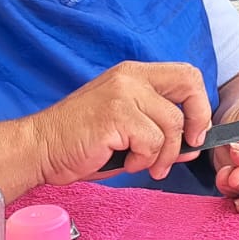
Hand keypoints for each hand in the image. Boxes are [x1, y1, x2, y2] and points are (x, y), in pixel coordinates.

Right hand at [26, 61, 214, 185]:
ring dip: (163, 155)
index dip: (199, 104)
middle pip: (189, 86)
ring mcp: (123, 94)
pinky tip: (124, 162)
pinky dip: (144, 160)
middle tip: (187, 147)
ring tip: (141, 164)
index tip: (195, 132)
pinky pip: (152, 142)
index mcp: (134, 75)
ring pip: (171, 125)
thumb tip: (193, 145)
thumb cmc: (79, 141)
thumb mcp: (127, 131)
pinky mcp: (116, 115)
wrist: (39, 148)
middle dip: (196, 121)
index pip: (186, 74)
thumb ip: (160, 132)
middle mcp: (130, 77)